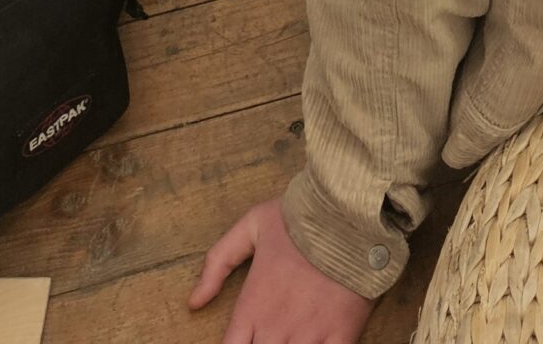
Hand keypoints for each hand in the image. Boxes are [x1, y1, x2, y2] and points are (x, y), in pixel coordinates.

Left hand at [191, 200, 373, 343]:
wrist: (349, 212)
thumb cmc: (299, 218)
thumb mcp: (251, 226)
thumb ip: (217, 263)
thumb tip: (194, 302)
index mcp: (252, 308)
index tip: (246, 340)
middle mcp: (274, 329)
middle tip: (270, 335)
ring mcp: (308, 335)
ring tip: (289, 340)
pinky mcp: (341, 335)